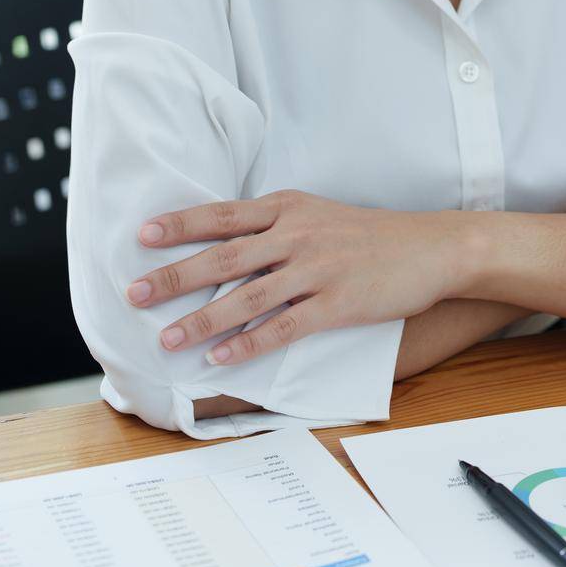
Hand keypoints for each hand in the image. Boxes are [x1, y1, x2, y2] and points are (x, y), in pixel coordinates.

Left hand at [124, 190, 469, 368]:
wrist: (431, 247)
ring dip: (202, 320)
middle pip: (224, 255)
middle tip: (134, 293)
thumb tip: (225, 245)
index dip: (180, 224)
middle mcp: (298, 234)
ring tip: (168, 339)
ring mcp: (318, 268)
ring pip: (247, 295)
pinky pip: (283, 327)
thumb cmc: (371, 235)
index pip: (223, 215)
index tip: (142, 236)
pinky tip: (221, 359)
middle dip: (175, 275)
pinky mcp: (337, 303)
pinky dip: (248, 344)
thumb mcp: (319, 213)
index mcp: (290, 207)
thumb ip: (276, 224)